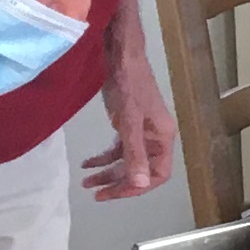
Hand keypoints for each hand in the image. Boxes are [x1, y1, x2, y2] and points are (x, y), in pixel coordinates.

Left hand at [86, 34, 176, 201]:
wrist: (121, 56)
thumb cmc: (129, 85)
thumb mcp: (129, 122)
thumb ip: (134, 154)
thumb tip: (141, 184)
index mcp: (163, 138)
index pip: (158, 174)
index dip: (138, 188)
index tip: (113, 193)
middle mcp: (155, 137)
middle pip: (141, 170)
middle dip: (118, 183)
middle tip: (95, 193)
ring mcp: (142, 130)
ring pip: (128, 161)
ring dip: (108, 172)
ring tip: (86, 181)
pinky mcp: (129, 123)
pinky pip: (119, 148)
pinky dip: (104, 157)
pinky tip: (88, 162)